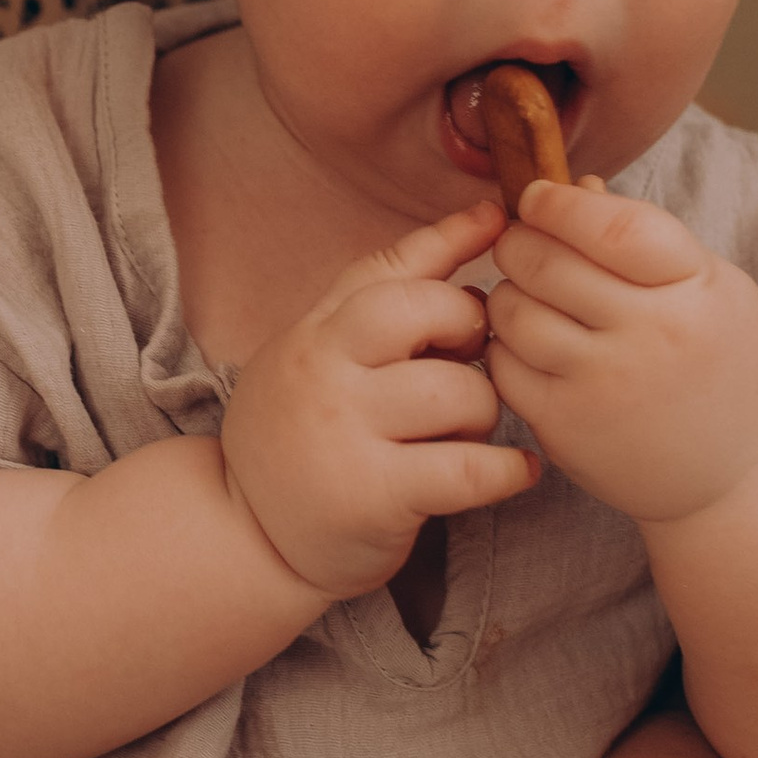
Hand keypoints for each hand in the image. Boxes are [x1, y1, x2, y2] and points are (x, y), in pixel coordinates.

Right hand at [222, 204, 536, 597]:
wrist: (244, 536)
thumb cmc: (301, 437)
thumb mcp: (317, 357)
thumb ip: (381, 303)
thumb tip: (477, 224)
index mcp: (314, 334)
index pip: (387, 270)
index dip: (449, 239)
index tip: (496, 222)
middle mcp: (323, 372)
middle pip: (427, 311)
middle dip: (471, 330)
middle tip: (470, 362)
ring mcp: (345, 433)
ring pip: (461, 393)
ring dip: (485, 413)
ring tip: (468, 432)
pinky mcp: (374, 496)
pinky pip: (472, 469)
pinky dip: (509, 471)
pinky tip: (513, 472)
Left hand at [485, 179, 757, 524]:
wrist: (735, 476)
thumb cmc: (720, 365)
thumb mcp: (712, 289)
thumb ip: (645, 237)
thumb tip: (573, 187)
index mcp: (696, 290)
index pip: (612, 226)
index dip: (560, 203)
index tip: (539, 196)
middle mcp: (651, 337)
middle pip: (549, 262)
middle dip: (520, 240)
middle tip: (521, 242)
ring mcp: (605, 386)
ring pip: (515, 311)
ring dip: (507, 291)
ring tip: (527, 292)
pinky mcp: (566, 427)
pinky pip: (504, 365)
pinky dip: (503, 343)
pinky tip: (526, 341)